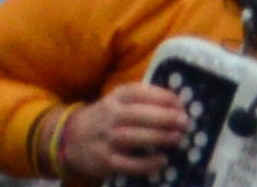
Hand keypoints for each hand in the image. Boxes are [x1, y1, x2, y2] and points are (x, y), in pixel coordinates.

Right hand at [58, 83, 188, 178]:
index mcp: (116, 97)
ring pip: (134, 137)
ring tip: (178, 138)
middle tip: (185, 121)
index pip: (140, 92)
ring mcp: (106, 139)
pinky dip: (147, 163)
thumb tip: (177, 102)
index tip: (181, 102)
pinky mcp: (105, 161)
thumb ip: (143, 99)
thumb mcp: (119, 100)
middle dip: (165, 117)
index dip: (162, 96)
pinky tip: (163, 160)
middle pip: (139, 115)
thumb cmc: (107, 116)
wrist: (72, 138)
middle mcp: (110, 116)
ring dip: (159, 137)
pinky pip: (128, 163)